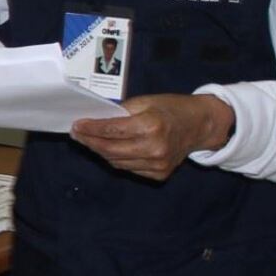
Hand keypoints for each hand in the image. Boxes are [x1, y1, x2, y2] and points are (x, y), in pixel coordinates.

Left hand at [70, 93, 234, 181]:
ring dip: (100, 152)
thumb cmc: (171, 109)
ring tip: (90, 141)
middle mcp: (154, 148)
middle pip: (110, 149)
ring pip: (116, 162)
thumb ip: (121, 112)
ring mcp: (157, 164)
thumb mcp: (147, 101)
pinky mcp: (159, 174)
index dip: (90, 129)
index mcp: (150, 126)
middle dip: (89, 142)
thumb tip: (95, 120)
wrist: (200, 125)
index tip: (76, 125)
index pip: (111, 130)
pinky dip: (117, 159)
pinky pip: (129, 168)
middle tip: (77, 135)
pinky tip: (110, 150)